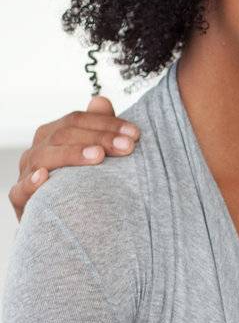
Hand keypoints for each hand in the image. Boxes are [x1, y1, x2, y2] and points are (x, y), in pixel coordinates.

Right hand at [9, 95, 140, 220]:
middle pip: (64, 134)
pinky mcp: (20, 198)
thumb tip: (101, 100)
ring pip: (45, 157)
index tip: (135, 134)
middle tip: (127, 147)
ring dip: (72, 155)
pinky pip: (21, 189)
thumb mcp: (92, 155)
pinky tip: (45, 177)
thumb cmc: (80, 184)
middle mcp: (38, 150)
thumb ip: (97, 128)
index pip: (77, 120)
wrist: (63, 222)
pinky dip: (32, 182)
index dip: (106, 124)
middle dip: (99, 138)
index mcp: (53, 135)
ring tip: (98, 156)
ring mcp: (27, 172)